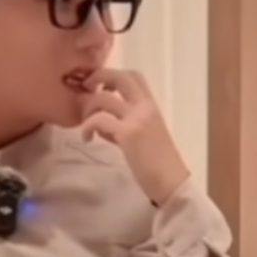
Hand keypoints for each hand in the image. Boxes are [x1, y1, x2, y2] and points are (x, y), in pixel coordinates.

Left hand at [80, 69, 189, 204]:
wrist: (171, 182)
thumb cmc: (160, 164)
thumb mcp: (147, 135)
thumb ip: (128, 123)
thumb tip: (104, 122)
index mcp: (152, 106)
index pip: (133, 76)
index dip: (113, 75)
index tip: (101, 87)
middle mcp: (145, 107)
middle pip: (119, 77)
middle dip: (97, 77)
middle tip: (84, 89)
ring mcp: (136, 119)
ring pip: (102, 98)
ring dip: (87, 108)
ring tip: (86, 125)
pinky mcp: (127, 134)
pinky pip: (98, 120)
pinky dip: (87, 127)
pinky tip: (87, 138)